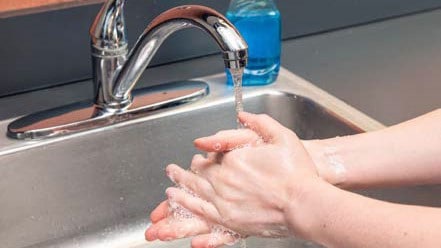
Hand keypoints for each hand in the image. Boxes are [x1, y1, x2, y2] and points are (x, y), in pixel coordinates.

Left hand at [146, 112, 321, 245]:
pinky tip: (181, 211)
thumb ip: (259, 123)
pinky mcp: (230, 222)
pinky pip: (202, 217)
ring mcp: (225, 203)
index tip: (200, 154)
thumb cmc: (297, 173)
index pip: (209, 155)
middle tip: (171, 171)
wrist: (305, 205)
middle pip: (196, 175)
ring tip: (170, 190)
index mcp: (233, 160)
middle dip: (181, 173)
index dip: (203, 154)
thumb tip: (241, 115)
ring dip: (179, 192)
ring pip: (193, 196)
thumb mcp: (282, 137)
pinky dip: (189, 213)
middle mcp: (224, 181)